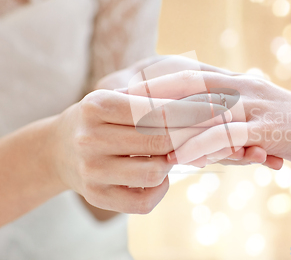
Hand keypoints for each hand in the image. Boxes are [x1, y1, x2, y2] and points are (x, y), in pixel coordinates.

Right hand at [46, 89, 230, 212]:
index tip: (223, 110)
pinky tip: (159, 175)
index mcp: (98, 105)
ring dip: (174, 162)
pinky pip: (144, 201)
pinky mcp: (97, 197)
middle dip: (195, 137)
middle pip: (162, 141)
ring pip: (156, 171)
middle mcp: (90, 138)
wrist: (59, 149)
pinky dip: (160, 189)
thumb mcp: (119, 98)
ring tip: (175, 152)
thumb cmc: (101, 119)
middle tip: (220, 132)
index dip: (195, 111)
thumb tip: (210, 106)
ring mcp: (91, 171)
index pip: (159, 110)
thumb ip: (156, 100)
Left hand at [125, 61, 290, 201]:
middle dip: (152, 94)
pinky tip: (177, 158)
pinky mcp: (271, 129)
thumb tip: (211, 135)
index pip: (193, 77)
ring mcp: (259, 107)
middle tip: (116, 105)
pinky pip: (228, 135)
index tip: (127, 93)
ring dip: (168, 121)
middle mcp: (247, 89)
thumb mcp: (265, 125)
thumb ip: (238, 125)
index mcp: (244, 86)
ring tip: (133, 134)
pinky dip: (200, 145)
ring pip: (204, 109)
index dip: (159, 82)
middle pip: (190, 85)